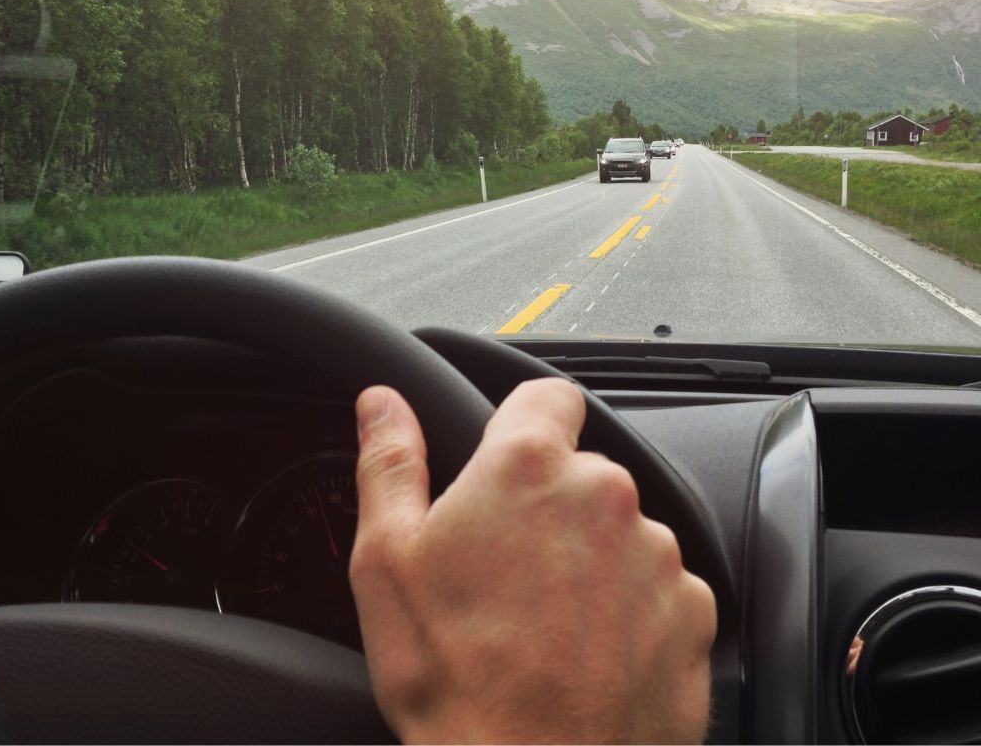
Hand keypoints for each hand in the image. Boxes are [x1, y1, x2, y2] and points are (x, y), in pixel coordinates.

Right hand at [350, 379, 715, 743]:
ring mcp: (658, 556)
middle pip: (580, 473)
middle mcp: (606, 497)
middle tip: (503, 570)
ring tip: (542, 623)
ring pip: (619, 533)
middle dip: (547, 507)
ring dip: (589, 560)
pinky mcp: (692, 614)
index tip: (507, 462)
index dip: (524, 423)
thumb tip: (382, 404)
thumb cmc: (453, 677)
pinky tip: (584, 653)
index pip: (548, 395)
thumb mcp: (387, 561)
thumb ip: (391, 463)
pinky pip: (658, 589)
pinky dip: (628, 610)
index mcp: (528, 468)